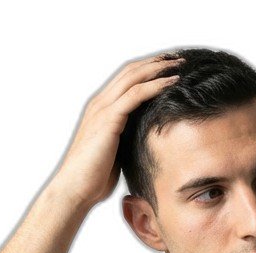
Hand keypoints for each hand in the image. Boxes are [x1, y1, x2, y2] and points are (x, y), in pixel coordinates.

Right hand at [52, 52, 182, 206]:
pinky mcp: (108, 120)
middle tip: (179, 58)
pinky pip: (135, 95)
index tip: (169, 68)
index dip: (148, 70)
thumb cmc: (94, 178)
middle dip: (156, 63)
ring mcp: (103, 109)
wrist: (75, 189)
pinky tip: (171, 83)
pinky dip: (155, 86)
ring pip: (134, 77)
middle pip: (131, 71)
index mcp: (101, 109)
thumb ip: (126, 140)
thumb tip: (145, 143)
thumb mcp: (115, 153)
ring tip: (179, 65)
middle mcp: (100, 103)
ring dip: (158, 69)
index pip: (127, 79)